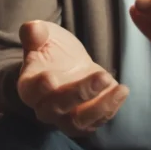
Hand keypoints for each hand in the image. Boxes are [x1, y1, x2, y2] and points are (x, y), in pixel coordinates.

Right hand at [17, 20, 128, 135]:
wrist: (69, 66)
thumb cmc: (52, 50)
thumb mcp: (44, 35)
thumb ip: (36, 33)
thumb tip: (33, 27)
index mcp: (29, 86)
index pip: (31, 91)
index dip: (40, 87)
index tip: (51, 78)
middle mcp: (44, 107)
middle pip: (57, 108)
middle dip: (80, 93)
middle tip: (101, 76)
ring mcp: (64, 118)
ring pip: (78, 122)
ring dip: (99, 107)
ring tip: (118, 88)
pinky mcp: (84, 122)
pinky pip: (96, 122)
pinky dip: (110, 108)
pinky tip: (121, 91)